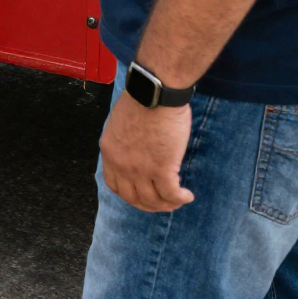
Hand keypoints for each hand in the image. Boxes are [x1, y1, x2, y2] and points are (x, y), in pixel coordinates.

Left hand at [100, 92, 194, 212]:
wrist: (154, 93)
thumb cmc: (142, 101)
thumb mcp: (121, 124)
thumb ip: (125, 143)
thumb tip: (137, 154)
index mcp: (109, 151)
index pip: (114, 185)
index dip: (130, 195)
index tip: (143, 195)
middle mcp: (121, 164)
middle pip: (133, 198)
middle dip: (149, 205)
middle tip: (163, 202)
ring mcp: (140, 169)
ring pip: (153, 201)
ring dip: (167, 205)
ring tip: (178, 199)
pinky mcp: (161, 169)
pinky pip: (171, 195)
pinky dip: (181, 199)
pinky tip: (188, 195)